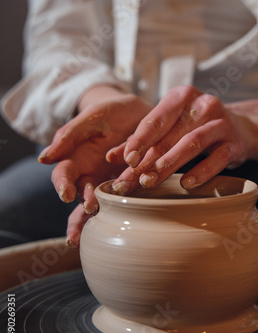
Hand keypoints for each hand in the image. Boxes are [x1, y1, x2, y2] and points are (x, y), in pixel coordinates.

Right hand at [38, 90, 151, 244]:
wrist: (138, 112)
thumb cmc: (110, 112)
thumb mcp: (90, 118)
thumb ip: (69, 135)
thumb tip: (44, 159)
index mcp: (76, 159)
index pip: (63, 176)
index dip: (62, 185)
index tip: (65, 194)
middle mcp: (90, 175)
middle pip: (80, 197)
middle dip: (83, 207)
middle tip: (90, 209)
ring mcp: (110, 182)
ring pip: (102, 204)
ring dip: (101, 214)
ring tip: (103, 221)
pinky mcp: (131, 184)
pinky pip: (128, 199)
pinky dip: (127, 209)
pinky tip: (128, 219)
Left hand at [108, 86, 250, 193]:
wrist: (240, 128)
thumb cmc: (195, 127)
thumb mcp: (169, 127)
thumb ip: (141, 141)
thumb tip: (111, 158)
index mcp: (181, 96)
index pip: (155, 119)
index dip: (139, 141)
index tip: (126, 160)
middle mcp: (203, 104)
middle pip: (170, 134)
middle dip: (149, 158)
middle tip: (133, 179)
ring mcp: (222, 122)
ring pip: (192, 143)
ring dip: (170, 163)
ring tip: (152, 180)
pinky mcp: (235, 143)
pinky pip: (218, 158)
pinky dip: (201, 171)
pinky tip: (186, 183)